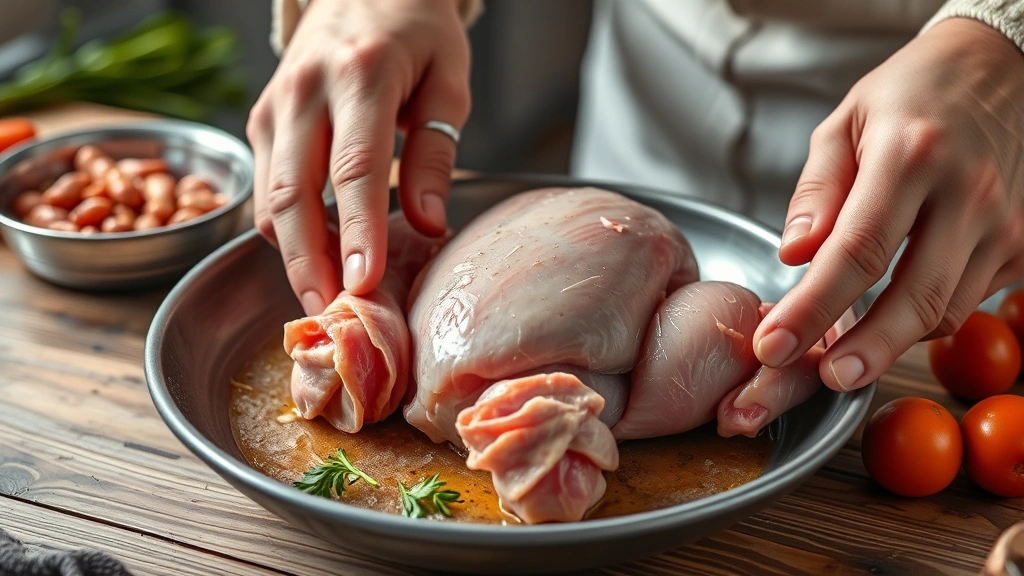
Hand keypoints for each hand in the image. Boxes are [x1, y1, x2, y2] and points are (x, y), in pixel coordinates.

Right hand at [247, 0, 469, 313]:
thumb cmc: (414, 33)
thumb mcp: (447, 80)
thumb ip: (435, 152)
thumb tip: (426, 226)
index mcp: (360, 76)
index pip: (354, 171)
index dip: (358, 235)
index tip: (364, 288)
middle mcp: (304, 91)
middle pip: (294, 194)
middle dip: (310, 263)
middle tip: (331, 317)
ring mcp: (274, 105)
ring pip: (269, 199)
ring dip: (294, 254)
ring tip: (327, 298)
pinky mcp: (261, 118)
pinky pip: (265, 187)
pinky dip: (286, 228)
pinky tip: (318, 255)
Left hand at [753, 18, 1023, 391]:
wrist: (1001, 68)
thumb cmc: (911, 95)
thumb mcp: (844, 123)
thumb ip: (816, 193)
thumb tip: (792, 256)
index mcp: (911, 157)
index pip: (855, 252)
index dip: (812, 309)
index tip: (773, 345)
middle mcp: (967, 194)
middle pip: (914, 297)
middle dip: (865, 351)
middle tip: (825, 380)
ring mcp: (1005, 224)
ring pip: (945, 310)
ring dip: (892, 342)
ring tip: (843, 356)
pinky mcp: (1023, 245)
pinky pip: (967, 300)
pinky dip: (925, 318)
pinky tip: (890, 317)